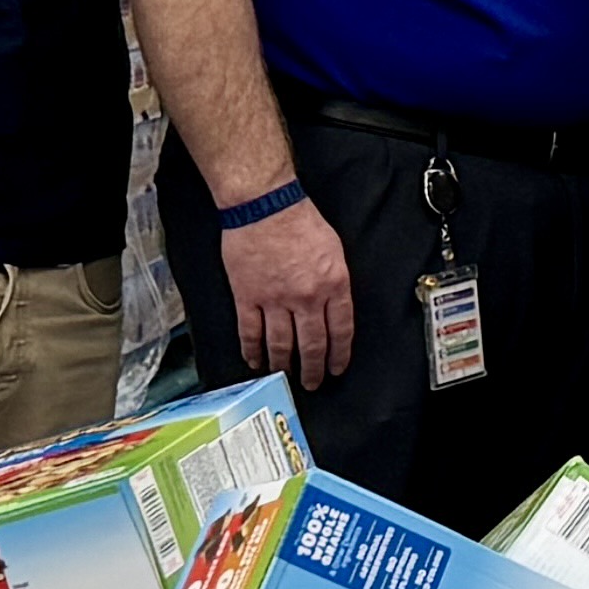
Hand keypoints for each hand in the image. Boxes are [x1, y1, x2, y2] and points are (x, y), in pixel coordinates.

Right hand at [220, 191, 355, 389]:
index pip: (341, 331)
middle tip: (313, 383)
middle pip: (312, 345)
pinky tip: (255, 362)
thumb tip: (335, 309)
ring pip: (281, 344)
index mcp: (334, 285)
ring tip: (285, 377)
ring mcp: (275, 300)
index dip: (339, 355)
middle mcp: (307, 298)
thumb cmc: (301, 222)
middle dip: (313, 369)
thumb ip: (336, 283)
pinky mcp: (247, 297)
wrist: (264, 206)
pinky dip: (252, 351)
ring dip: (284, 365)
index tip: (337, 368)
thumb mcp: (335, 251)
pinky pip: (250, 333)